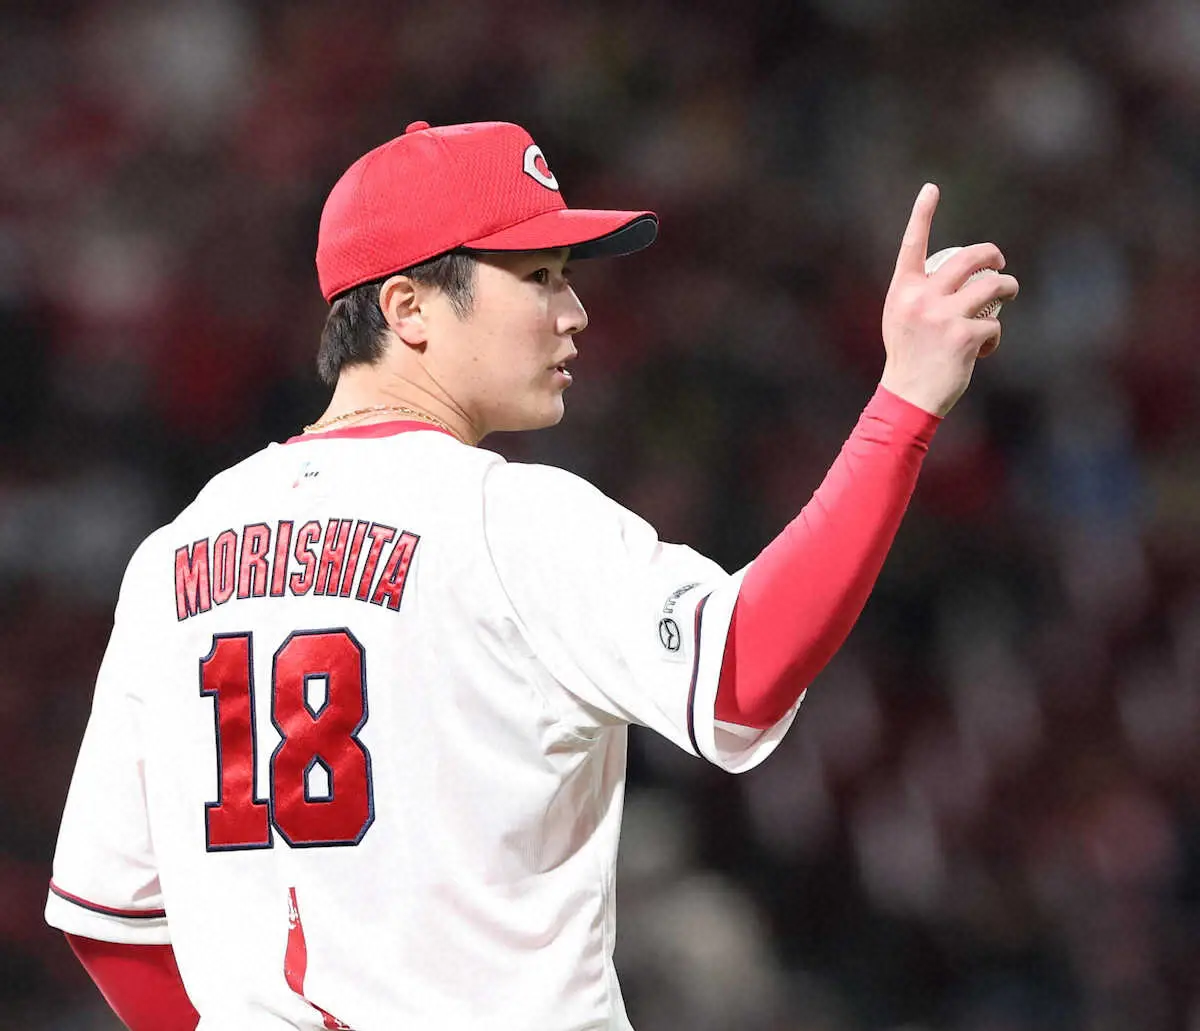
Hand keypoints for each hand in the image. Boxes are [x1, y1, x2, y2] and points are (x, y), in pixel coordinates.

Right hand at [878, 184, 1018, 416]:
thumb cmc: (908, 358)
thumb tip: (956, 275)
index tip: (931, 188)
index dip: (922, 214)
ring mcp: (943, 315)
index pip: (913, 245)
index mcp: (903, 290)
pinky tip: (983, 350)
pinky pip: (993, 324)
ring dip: (1008, 287)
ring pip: (992, 286)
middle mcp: (921, 297)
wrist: (907, 396)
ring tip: (1009, 295)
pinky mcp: (964, 335)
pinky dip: (993, 336)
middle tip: (1000, 263)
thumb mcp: (902, 319)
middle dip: (992, 254)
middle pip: (968, 258)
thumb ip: (922, 295)